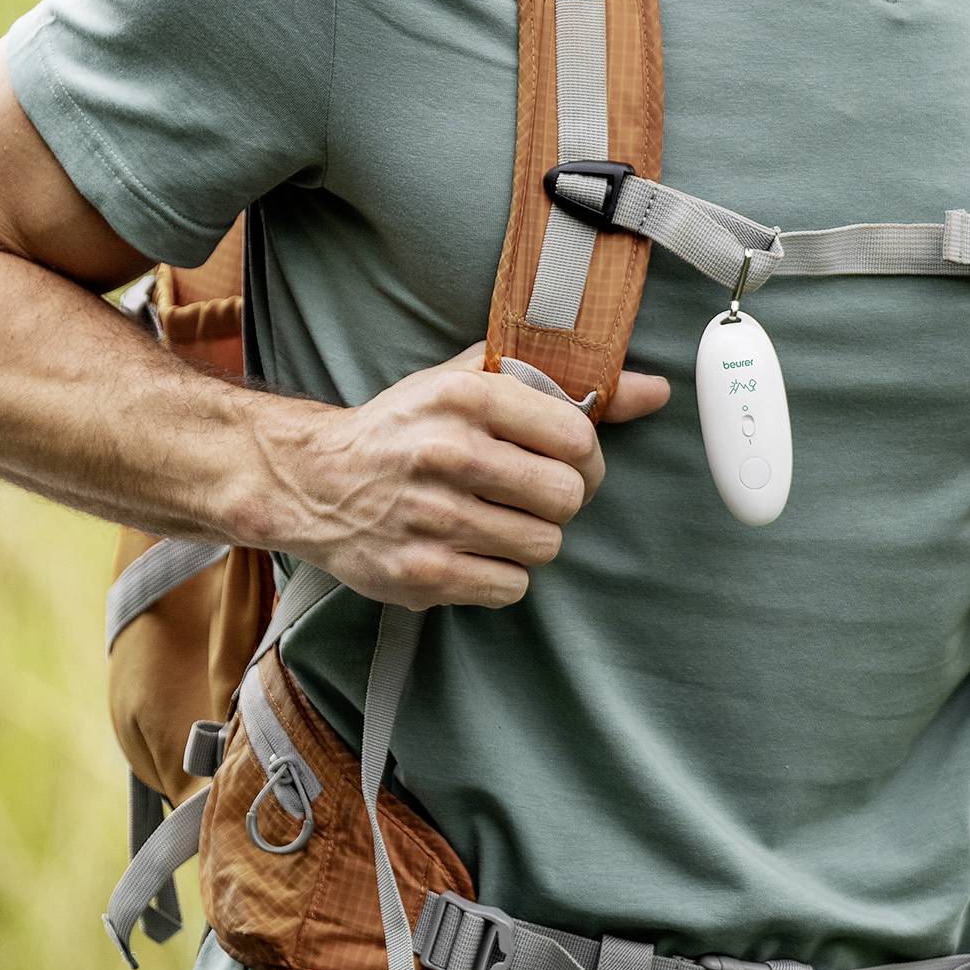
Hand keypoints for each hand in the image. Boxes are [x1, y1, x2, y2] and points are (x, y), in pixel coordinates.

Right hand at [256, 345, 669, 610]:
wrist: (314, 481)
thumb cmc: (407, 427)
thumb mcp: (472, 382)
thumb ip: (564, 382)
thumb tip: (656, 391)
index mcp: (465, 396)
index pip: (578, 436)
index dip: (586, 455)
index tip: (567, 459)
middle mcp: (447, 454)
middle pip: (568, 496)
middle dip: (562, 499)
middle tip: (533, 494)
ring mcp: (432, 519)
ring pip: (544, 545)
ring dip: (531, 538)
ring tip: (495, 519)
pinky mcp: (420, 574)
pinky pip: (511, 587)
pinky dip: (501, 574)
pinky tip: (471, 548)